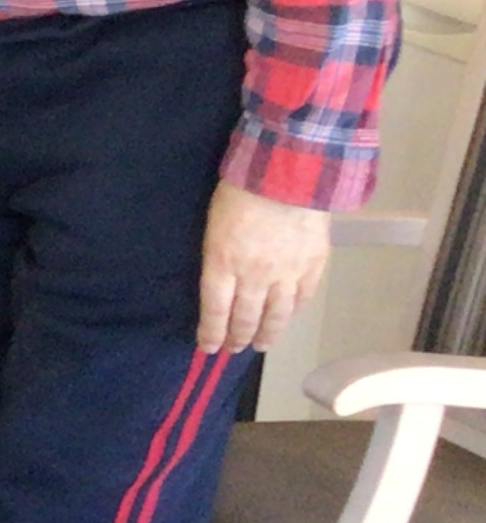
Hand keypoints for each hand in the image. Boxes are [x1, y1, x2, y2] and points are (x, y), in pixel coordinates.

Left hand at [198, 182, 330, 353]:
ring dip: (268, 334)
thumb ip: (217, 256)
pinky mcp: (314, 265)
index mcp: (222, 263)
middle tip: (234, 349)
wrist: (290, 174)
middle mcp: (254, 276)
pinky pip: (303, 297)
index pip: (215, 310)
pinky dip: (294, 311)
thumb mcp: (213, 224)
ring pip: (277, 315)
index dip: (212, 333)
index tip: (209, 347)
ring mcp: (287, 273)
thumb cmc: (241, 190)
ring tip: (262, 345)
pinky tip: (289, 317)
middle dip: (238, 338)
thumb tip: (221, 280)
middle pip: (245, 317)